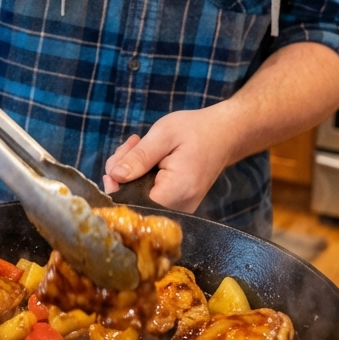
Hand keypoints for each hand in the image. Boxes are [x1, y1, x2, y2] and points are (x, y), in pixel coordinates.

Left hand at [103, 106, 237, 212]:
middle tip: (131, 144)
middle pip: (133, 201)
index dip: (117, 185)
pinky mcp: (177, 205)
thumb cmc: (196, 130)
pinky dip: (141, 176)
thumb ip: (139, 157)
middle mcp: (179, 208)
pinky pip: (149, 195)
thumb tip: (114, 177)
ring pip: (138, 198)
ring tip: (138, 145)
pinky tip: (146, 157)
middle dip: (122, 172)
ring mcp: (180, 209)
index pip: (132, 202)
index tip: (117, 160)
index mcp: (176, 191)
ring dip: (130, 172)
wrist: (225, 134)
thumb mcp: (164, 135)